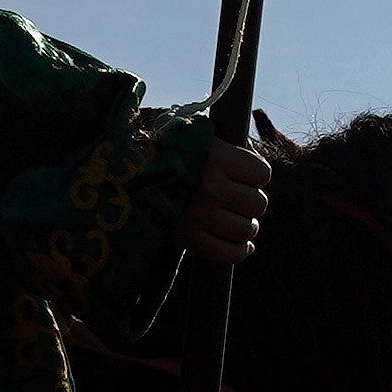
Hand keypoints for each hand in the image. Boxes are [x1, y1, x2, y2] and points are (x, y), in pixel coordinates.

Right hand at [179, 141, 271, 261]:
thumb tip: (258, 162)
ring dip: (246, 227)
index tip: (245, 175)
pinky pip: (229, 253)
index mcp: (217, 158)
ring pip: (245, 229)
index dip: (256, 175)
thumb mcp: (199, 139)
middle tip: (239, 199)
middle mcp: (211, 187)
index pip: (262, 173)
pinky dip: (240, 251)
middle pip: (257, 203)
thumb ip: (230, 149)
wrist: (129, 176)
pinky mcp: (189, 238)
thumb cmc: (171, 154)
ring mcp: (200, 215)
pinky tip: (243, 244)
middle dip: (251, 202)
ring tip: (238, 220)